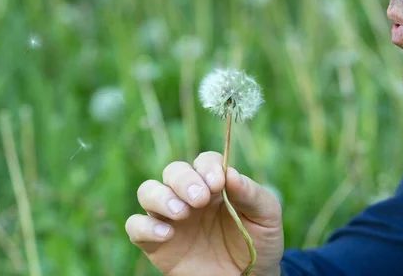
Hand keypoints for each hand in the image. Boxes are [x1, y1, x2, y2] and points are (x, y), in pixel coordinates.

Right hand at [125, 151, 283, 275]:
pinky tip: (167, 234)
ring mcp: (170, 217)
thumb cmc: (259, 242)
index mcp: (215, 184)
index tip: (218, 183)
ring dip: (160, 196)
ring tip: (181, 214)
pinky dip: (145, 226)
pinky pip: (136, 226)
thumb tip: (230, 174)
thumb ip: (251, 193)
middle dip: (184, 180)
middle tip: (200, 200)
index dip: (207, 167)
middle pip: (173, 171)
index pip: (204, 161)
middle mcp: (189, 196)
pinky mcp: (156, 243)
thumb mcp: (266, 216)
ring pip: (147, 191)